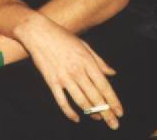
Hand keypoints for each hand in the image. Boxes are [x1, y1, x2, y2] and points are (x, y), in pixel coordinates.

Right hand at [13, 12, 122, 129]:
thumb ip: (99, 61)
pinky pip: (62, 101)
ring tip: (99, 119)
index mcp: (87, 61)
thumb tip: (112, 73)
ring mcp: (63, 77)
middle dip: (106, 113)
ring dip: (92, 113)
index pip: (104, 86)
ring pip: (81, 101)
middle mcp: (77, 71)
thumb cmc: (62, 37)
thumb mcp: (84, 45)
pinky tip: (77, 118)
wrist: (37, 32)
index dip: (113, 101)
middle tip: (114, 124)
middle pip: (95, 97)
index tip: (120, 112)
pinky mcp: (51, 81)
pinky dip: (70, 112)